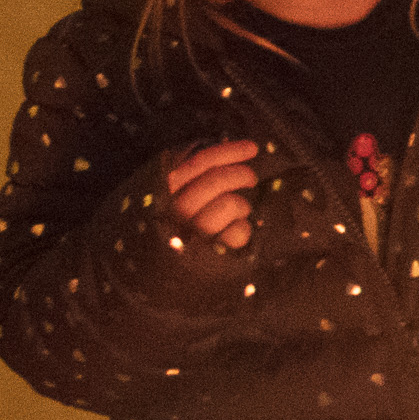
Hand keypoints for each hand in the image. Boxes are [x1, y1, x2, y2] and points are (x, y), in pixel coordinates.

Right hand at [159, 138, 262, 252]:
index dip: (228, 152)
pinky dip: (242, 230)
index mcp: (166, 190)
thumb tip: (238, 149)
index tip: (252, 147)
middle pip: (215, 180)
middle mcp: (173, 211)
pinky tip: (232, 235)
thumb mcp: (189, 192)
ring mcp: (190, 233)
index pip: (198, 162)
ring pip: (228, 203)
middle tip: (251, 178)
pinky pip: (237, 232)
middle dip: (240, 175)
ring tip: (236, 213)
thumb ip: (203, 172)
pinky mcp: (207, 255)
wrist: (177, 272)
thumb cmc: (190, 223)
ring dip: (240, 206)